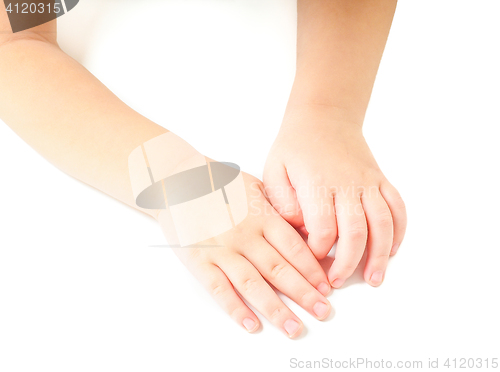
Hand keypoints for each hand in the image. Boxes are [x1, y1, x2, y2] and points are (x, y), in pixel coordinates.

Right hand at [157, 171, 330, 337]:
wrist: (179, 181)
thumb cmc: (222, 185)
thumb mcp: (256, 189)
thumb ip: (279, 212)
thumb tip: (309, 236)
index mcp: (261, 216)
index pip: (293, 248)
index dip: (313, 270)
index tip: (328, 288)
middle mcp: (244, 234)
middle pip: (278, 269)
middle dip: (304, 293)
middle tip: (323, 312)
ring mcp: (221, 249)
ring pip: (252, 284)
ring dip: (275, 309)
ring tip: (294, 328)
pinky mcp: (198, 260)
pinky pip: (219, 289)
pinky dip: (235, 309)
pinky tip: (251, 325)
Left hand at [263, 104, 406, 287]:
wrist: (323, 115)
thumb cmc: (294, 146)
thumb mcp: (274, 170)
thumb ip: (283, 203)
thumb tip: (302, 230)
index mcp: (317, 184)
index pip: (322, 230)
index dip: (317, 252)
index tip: (311, 261)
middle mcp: (347, 184)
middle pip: (355, 232)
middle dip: (348, 263)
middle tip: (339, 282)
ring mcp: (367, 181)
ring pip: (382, 223)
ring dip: (381, 254)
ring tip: (375, 278)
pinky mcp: (379, 179)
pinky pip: (397, 207)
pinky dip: (399, 230)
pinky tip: (392, 249)